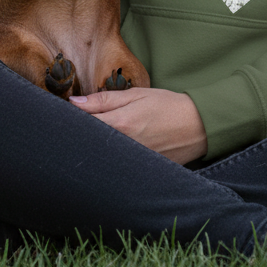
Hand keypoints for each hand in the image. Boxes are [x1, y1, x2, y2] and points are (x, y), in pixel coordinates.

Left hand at [69, 87, 207, 164]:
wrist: (198, 126)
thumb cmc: (167, 106)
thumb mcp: (137, 94)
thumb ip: (105, 99)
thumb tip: (75, 103)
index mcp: (120, 123)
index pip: (82, 124)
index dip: (72, 119)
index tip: (68, 114)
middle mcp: (122, 146)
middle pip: (89, 143)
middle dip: (82, 136)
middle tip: (83, 127)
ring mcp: (130, 162)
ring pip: (101, 157)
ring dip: (97, 148)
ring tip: (105, 138)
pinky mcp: (138, 172)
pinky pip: (116, 167)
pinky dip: (112, 159)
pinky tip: (117, 151)